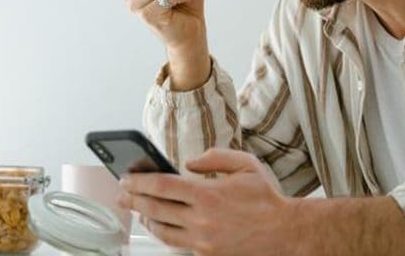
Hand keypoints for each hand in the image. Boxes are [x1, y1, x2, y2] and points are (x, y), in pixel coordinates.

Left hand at [117, 148, 295, 255]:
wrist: (283, 232)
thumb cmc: (265, 198)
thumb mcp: (245, 165)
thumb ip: (215, 157)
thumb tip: (189, 163)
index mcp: (207, 193)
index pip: (162, 185)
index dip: (139, 181)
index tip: (126, 177)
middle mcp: (200, 219)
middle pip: (155, 208)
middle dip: (133, 199)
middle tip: (120, 193)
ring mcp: (201, 239)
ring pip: (161, 229)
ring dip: (144, 218)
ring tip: (136, 209)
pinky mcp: (205, 253)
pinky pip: (176, 243)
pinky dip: (163, 232)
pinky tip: (158, 225)